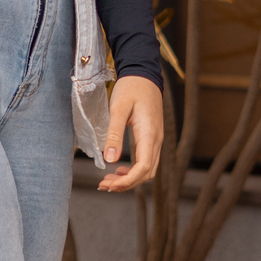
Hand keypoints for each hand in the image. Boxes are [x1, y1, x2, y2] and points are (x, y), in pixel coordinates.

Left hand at [97, 76, 164, 192]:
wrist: (143, 74)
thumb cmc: (131, 88)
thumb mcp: (119, 108)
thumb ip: (114, 134)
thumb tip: (110, 160)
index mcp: (149, 134)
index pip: (143, 168)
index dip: (128, 181)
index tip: (110, 185)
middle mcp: (156, 140)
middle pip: (146, 173)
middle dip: (126, 183)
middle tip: (103, 185)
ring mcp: (155, 139)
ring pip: (147, 169)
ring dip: (129, 178)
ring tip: (108, 180)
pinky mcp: (151, 137)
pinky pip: (146, 160)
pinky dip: (133, 170)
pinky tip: (118, 169)